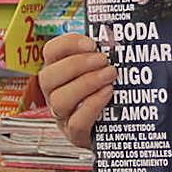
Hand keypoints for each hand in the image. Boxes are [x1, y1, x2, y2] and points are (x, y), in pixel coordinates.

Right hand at [39, 34, 114, 148]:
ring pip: (59, 100)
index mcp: (60, 71)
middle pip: (48, 77)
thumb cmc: (114, 92)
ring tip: (110, 76)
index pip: (51, 52)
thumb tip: (116, 36)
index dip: (68, 44)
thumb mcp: (109, 69)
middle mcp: (54, 93)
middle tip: (104, 60)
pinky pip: (76, 123)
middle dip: (77, 65)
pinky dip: (92, 106)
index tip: (91, 43)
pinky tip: (108, 94)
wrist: (122, 127)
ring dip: (86, 83)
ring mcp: (63, 116)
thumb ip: (108, 53)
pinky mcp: (76, 135)